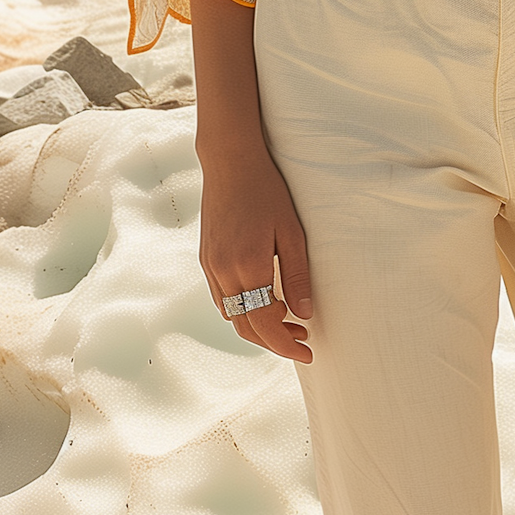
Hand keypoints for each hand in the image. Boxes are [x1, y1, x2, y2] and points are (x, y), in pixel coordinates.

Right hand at [197, 147, 313, 363]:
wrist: (230, 162)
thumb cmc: (267, 191)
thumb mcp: (292, 232)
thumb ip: (298, 275)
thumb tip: (304, 315)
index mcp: (247, 266)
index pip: (266, 324)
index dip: (287, 345)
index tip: (309, 352)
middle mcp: (223, 272)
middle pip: (246, 328)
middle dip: (275, 342)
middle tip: (303, 341)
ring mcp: (210, 267)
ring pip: (232, 316)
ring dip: (258, 328)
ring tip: (288, 322)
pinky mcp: (205, 259)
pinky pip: (223, 299)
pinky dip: (243, 311)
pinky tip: (263, 302)